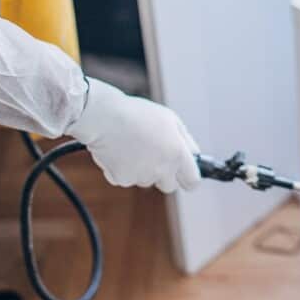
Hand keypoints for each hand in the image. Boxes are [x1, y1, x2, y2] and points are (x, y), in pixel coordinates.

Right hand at [66, 78, 201, 192]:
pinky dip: (122, 169)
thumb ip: (185, 141)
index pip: (192, 181)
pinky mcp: (122, 179)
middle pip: (169, 185)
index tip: (184, 175)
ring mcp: (141, 176)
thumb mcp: (170, 120)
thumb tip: (194, 156)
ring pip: (146, 180)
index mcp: (177, 154)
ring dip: (142, 169)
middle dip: (164, 175)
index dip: (188, 178)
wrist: (104, 116)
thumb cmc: (137, 114)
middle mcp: (162, 168)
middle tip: (153, 155)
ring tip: (132, 145)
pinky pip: (126, 179)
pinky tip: (118, 151)